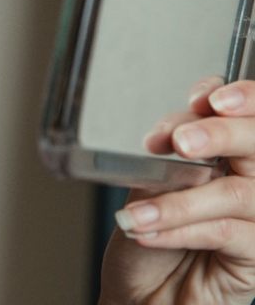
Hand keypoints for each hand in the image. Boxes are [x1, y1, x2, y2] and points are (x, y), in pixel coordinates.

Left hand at [99, 77, 254, 304]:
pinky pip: (225, 231)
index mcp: (230, 154)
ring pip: (235, 192)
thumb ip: (171, 155)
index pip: (249, 114)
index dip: (240, 97)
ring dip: (179, 200)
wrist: (138, 295)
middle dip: (220, 133)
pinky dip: (179, 228)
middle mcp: (252, 181)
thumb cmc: (146, 238)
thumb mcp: (150, 184)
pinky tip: (147, 231)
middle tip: (182, 142)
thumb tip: (180, 129)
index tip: (205, 99)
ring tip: (138, 212)